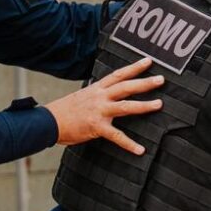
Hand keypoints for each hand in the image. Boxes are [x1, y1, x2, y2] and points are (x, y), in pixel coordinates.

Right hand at [44, 57, 163, 154]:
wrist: (49, 121)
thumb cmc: (66, 110)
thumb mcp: (83, 95)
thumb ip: (98, 93)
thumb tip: (110, 92)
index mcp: (97, 88)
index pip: (118, 74)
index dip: (134, 67)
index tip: (148, 61)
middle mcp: (100, 97)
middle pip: (125, 86)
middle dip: (144, 82)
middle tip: (161, 79)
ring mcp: (99, 111)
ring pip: (125, 106)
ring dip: (143, 105)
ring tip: (158, 104)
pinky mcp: (96, 127)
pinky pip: (116, 136)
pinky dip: (129, 143)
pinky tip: (140, 149)